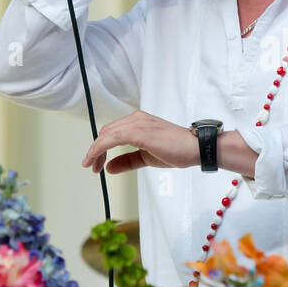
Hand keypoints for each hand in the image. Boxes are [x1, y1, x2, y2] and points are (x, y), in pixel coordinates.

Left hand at [81, 111, 199, 173]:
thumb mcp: (145, 158)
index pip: (111, 132)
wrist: (196, 148)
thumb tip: (109, 168)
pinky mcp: (139, 131)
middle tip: (92, 166)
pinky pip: (112, 138)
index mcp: (137, 121)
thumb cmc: (176, 150)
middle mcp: (136, 119)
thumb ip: (127, 161)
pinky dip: (99, 148)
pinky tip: (95, 158)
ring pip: (106, 134)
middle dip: (95, 150)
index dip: (99, 147)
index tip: (94, 162)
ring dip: (95, 150)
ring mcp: (137, 123)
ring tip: (91, 165)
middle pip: (106, 132)